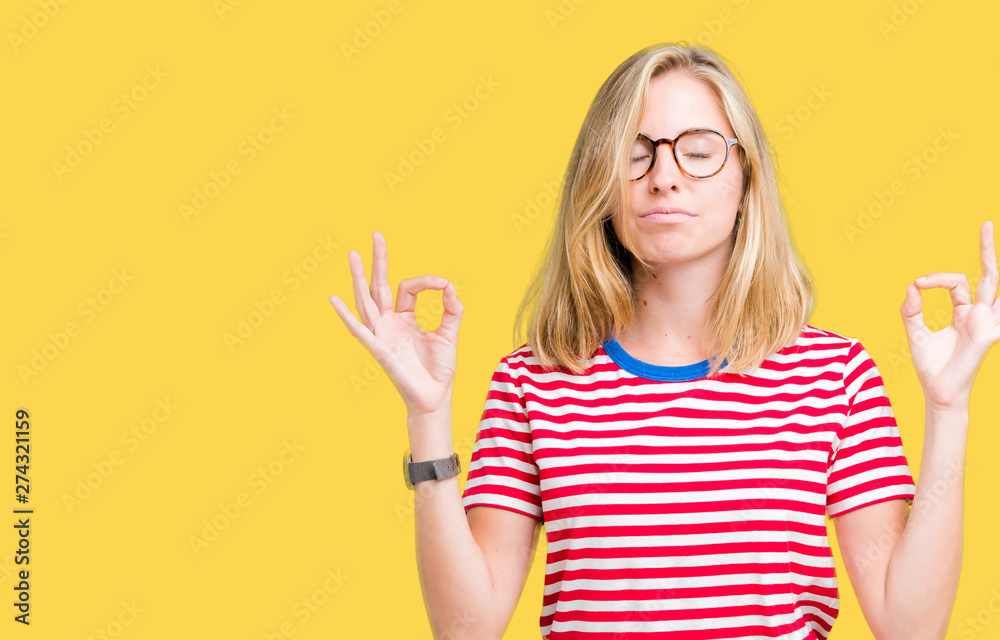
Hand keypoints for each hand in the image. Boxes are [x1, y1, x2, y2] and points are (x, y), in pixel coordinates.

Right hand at [329, 231, 463, 415]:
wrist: (435, 397)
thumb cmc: (439, 369)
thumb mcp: (450, 333)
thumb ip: (452, 309)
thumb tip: (449, 285)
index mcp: (405, 318)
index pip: (408, 288)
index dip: (426, 281)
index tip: (444, 284)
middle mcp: (390, 323)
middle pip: (380, 286)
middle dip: (378, 261)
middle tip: (376, 235)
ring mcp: (382, 335)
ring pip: (367, 300)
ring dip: (359, 278)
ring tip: (352, 254)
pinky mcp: (379, 349)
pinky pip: (359, 330)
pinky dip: (346, 316)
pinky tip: (333, 299)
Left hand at [900, 220, 999, 409]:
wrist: (938, 393)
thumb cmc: (931, 367)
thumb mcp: (916, 334)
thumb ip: (911, 311)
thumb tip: (910, 286)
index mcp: (964, 313)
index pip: (956, 282)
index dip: (936, 278)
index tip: (918, 284)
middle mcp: (979, 315)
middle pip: (987, 276)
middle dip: (986, 250)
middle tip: (985, 223)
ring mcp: (986, 323)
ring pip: (995, 286)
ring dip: (995, 264)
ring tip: (991, 235)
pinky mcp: (986, 334)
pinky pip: (998, 313)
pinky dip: (998, 302)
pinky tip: (996, 295)